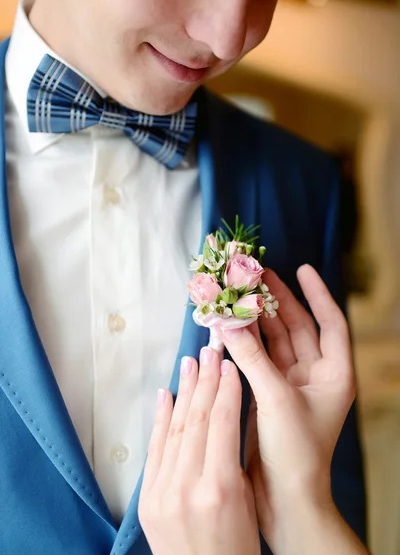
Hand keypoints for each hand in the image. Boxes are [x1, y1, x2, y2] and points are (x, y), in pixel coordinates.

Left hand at [138, 347, 260, 554]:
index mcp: (220, 488)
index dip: (227, 389)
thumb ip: (234, 459)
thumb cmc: (238, 549)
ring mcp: (162, 492)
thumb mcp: (248, 502)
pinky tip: (166, 394)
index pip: (223, 423)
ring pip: (175, 428)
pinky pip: (155, 449)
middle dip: (205, 380)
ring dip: (184, 391)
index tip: (229, 364)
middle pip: (197, 419)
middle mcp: (187, 486)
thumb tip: (226, 418)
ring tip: (190, 362)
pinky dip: (161, 419)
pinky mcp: (147, 499)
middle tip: (209, 349)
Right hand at [220, 264, 355, 546]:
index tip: (302, 268)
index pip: (330, 322)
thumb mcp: (276, 398)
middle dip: (277, 302)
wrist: (283, 498)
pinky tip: (229, 327)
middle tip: (257, 275)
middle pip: (297, 327)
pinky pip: (257, 359)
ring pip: (273, 342)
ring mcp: (291, 384)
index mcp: (334, 374)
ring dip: (256, 320)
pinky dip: (244, 343)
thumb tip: (227, 321)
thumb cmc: (295, 451)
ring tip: (238, 294)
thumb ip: (251, 357)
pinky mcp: (268, 394)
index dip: (317, 293)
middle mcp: (315, 376)